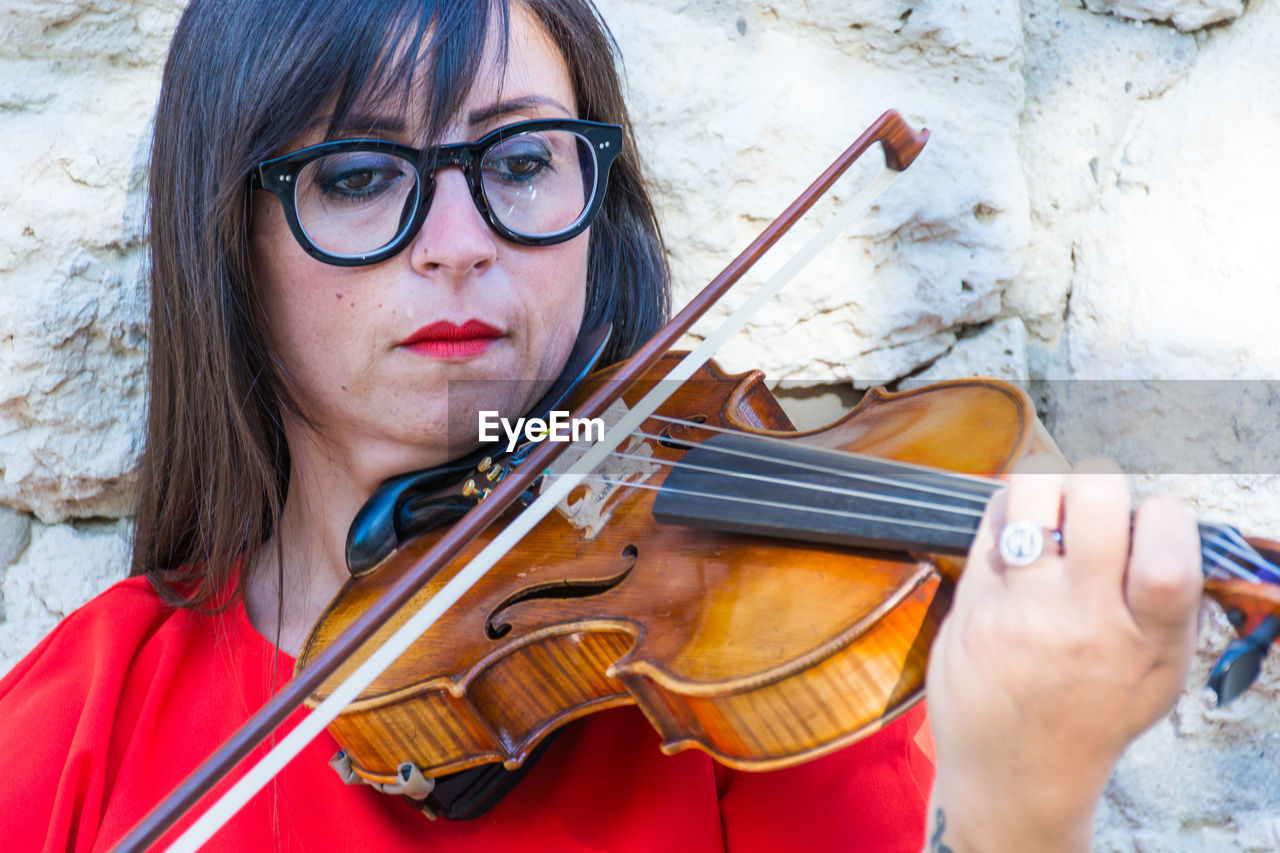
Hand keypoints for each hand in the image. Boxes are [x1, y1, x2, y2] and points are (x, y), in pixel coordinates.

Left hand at [923, 456, 1200, 851]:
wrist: (1015, 772)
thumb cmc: (1093, 713)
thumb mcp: (1158, 672)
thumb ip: (1168, 602)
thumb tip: (1165, 521)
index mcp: (1145, 638)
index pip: (1169, 548)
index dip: (1163, 514)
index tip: (1149, 524)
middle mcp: (1082, 621)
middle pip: (1096, 495)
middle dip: (1099, 482)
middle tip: (1092, 506)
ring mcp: (1020, 610)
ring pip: (1029, 493)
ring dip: (1045, 486)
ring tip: (1050, 510)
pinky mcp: (972, 603)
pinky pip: (990, 522)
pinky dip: (1007, 513)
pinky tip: (1016, 534)